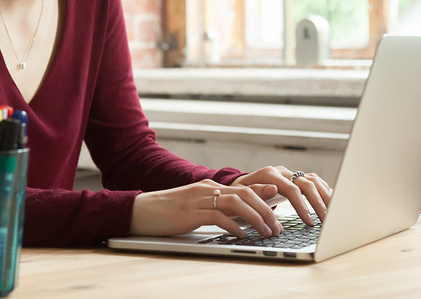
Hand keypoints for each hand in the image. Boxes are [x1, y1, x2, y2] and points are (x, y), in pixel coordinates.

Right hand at [130, 179, 284, 237]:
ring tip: (266, 231)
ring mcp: (198, 199)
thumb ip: (215, 208)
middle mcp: (206, 188)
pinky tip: (241, 234)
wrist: (141, 210)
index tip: (280, 205)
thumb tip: (240, 218)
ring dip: (255, 217)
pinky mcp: (190, 212)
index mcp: (209, 186)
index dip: (263, 196)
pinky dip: (232, 225)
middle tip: (277, 226)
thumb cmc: (167, 212)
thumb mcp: (195, 208)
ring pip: (235, 203)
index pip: (242, 187)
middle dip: (265, 209)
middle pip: (244, 193)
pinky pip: (217, 216)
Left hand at [232, 166, 331, 225]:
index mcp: (269, 174)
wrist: (239, 187)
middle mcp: (281, 171)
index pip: (292, 189)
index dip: (302, 205)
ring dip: (325, 196)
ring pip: (313, 180)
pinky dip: (322, 190)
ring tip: (333, 212)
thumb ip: (258, 192)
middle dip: (318, 202)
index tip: (309, 221)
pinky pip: (313, 181)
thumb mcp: (243, 195)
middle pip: (306, 183)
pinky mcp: (294, 178)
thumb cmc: (240, 195)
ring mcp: (289, 173)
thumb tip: (273, 189)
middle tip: (326, 220)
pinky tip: (329, 202)